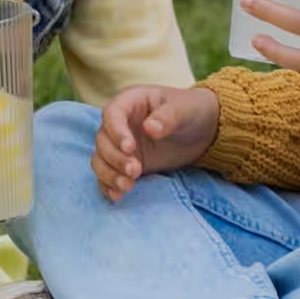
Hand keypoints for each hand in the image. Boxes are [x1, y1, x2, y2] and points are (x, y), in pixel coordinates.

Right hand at [93, 85, 219, 201]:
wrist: (199, 129)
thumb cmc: (189, 111)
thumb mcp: (183, 110)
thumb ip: (167, 117)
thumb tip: (149, 128)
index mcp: (130, 102)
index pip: (112, 114)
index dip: (117, 132)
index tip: (130, 149)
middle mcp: (119, 123)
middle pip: (103, 140)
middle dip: (116, 159)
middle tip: (136, 172)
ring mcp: (119, 144)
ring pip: (101, 159)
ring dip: (110, 174)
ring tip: (128, 187)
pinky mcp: (123, 163)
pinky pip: (107, 174)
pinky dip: (108, 185)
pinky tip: (117, 196)